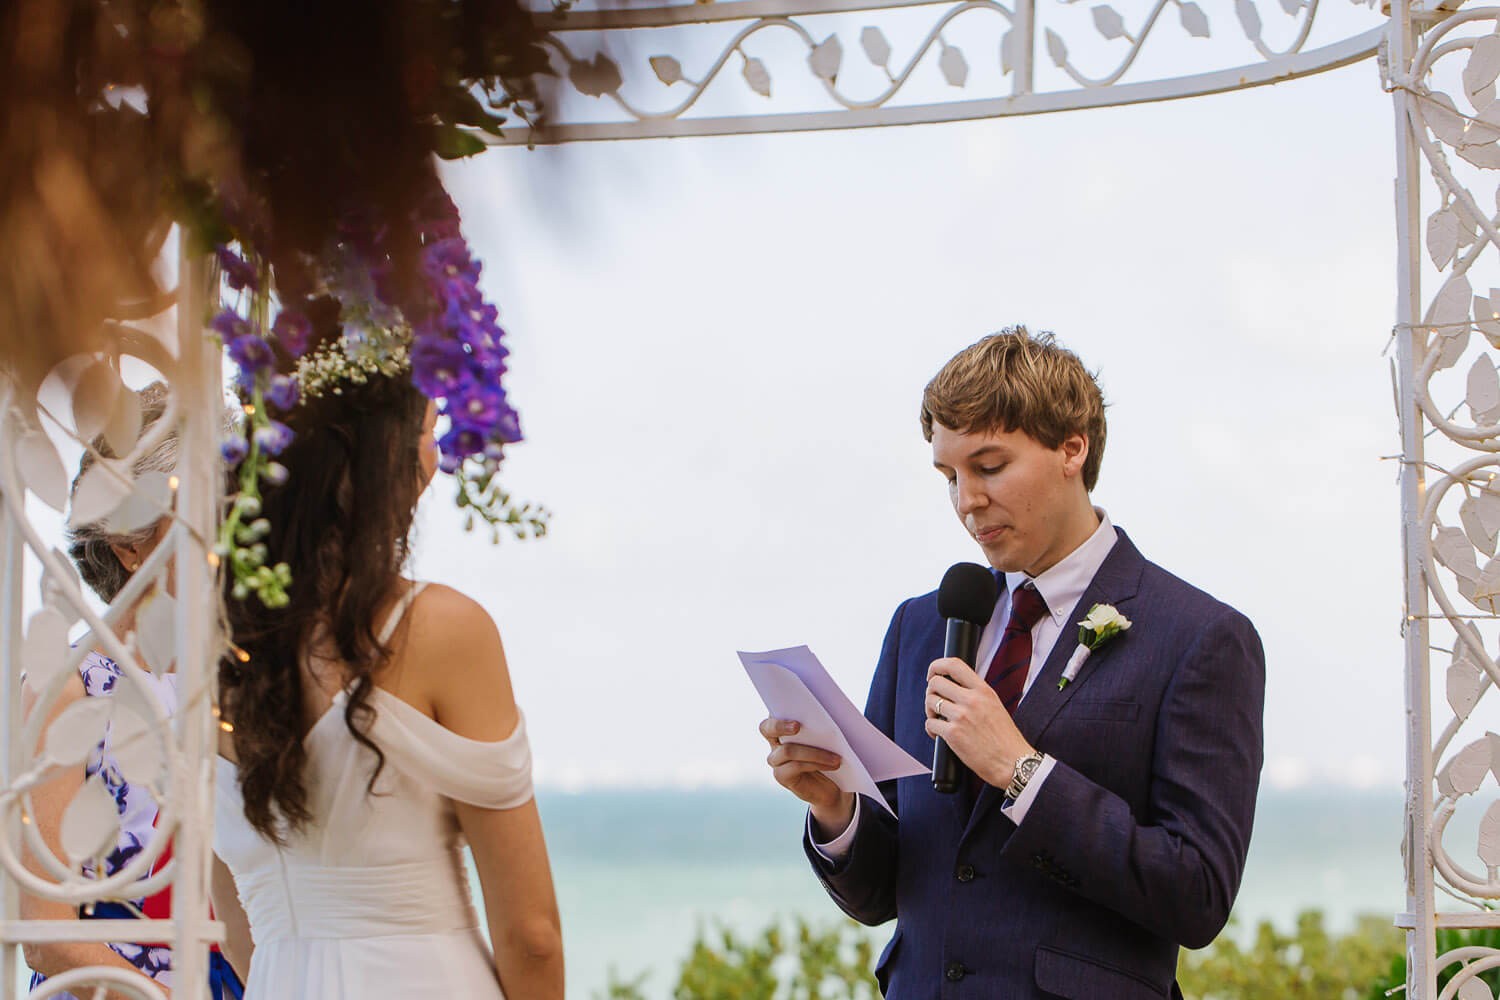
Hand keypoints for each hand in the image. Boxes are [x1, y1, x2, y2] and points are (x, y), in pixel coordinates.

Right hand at [759, 716, 854, 836]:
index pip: (772, 713)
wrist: (833, 786)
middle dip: (780, 725)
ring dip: (815, 753)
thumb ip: (822, 725)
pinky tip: (833, 765)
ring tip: (837, 758)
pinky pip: (796, 766)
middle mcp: (774, 741)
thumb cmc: (831, 754)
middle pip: (767, 729)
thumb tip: (831, 714)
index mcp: (783, 725)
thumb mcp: (828, 737)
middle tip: (797, 726)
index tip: (794, 716)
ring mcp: (776, 760)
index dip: (779, 712)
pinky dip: (816, 763)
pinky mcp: (781, 776)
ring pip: (788, 750)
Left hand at [925, 657, 1034, 788]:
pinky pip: (930, 724)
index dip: (937, 666)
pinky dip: (931, 729)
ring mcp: (961, 716)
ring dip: (930, 711)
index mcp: (984, 691)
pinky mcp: (953, 734)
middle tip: (935, 702)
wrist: (1012, 762)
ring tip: (938, 719)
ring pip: (930, 701)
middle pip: (935, 682)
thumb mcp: (995, 706)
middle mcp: (972, 700)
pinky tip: (938, 735)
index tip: (932, 674)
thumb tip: (954, 688)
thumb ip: (977, 694)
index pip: (954, 665)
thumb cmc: (1005, 739)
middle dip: (931, 692)